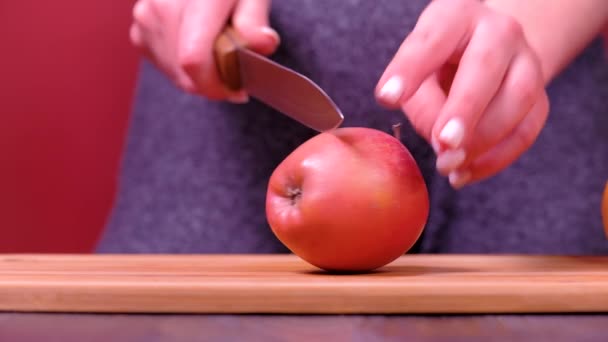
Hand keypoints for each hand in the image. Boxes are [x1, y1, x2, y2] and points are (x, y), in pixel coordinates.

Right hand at [130, 0, 279, 102]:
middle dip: (216, 82)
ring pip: (177, 75)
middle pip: (187, 74)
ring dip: (202, 77)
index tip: (238, 90)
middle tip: (236, 70)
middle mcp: (162, 7)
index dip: (217, 85)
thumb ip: (256, 19)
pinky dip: (186, 69)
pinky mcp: (139, 32)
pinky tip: (201, 48)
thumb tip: (263, 42)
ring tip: (219, 53)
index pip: (194, 59)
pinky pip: (166, 67)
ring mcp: (146, 20)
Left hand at [375, 0, 548, 188]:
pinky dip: (495, 159)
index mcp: (457, 15)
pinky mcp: (540, 97)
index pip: (432, 38)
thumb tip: (440, 141)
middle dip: (464, 108)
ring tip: (448, 164)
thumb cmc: (440, 62)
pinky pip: (525, 130)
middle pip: (486, 67)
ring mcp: (527, 62)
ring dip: (482, 140)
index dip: (410, 69)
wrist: (490, 55)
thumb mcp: (418, 68)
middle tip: (442, 142)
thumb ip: (419, 98)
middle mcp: (499, 32)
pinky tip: (465, 173)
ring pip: (517, 99)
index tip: (387, 98)